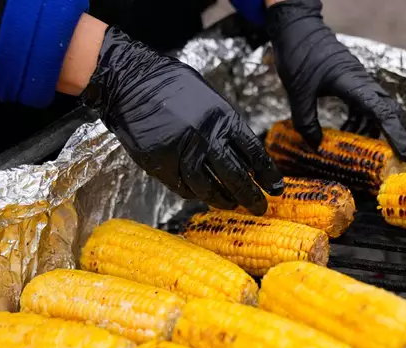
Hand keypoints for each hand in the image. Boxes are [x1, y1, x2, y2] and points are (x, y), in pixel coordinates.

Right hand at [81, 27, 283, 214]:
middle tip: (260, 208)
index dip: (267, 173)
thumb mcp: (208, 97)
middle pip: (235, 176)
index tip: (276, 188)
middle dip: (250, 196)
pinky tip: (203, 196)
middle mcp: (206, 137)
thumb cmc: (170, 84)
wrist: (130, 82)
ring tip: (232, 205)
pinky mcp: (160, 164)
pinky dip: (194, 194)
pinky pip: (182, 187)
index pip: (253, 152)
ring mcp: (182, 153)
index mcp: (223, 117)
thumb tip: (241, 153)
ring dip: (223, 200)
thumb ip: (224, 124)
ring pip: (208, 187)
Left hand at [265, 0, 405, 161]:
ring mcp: (357, 81)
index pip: (381, 112)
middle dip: (390, 134)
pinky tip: (346, 132)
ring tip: (359, 149)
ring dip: (370, 130)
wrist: (297, 28)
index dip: (395, 134)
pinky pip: (362, 105)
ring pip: (374, 109)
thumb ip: (306, 120)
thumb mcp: (298, 92)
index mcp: (354, 83)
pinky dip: (358, 121)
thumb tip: (315, 145)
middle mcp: (361, 82)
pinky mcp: (350, 82)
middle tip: (391, 157)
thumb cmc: (299, 54)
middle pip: (385, 111)